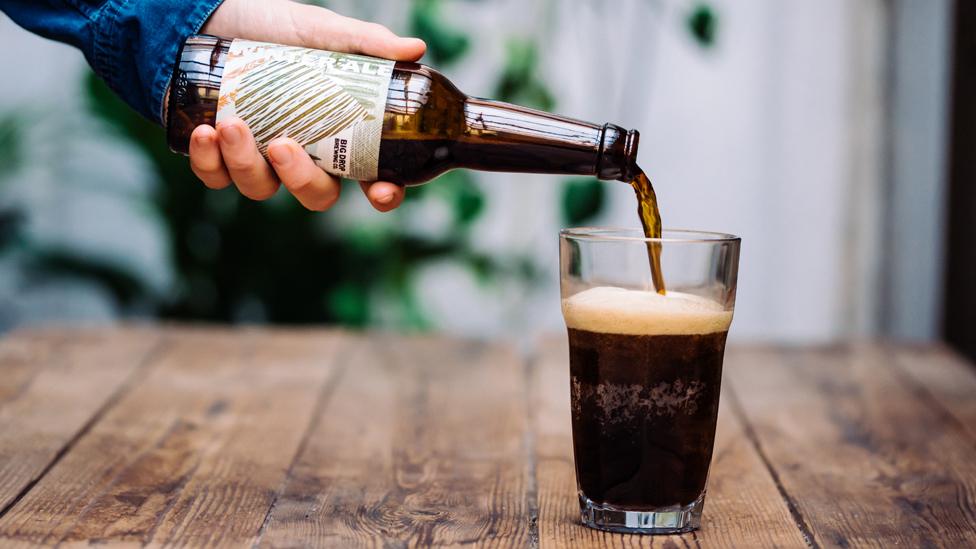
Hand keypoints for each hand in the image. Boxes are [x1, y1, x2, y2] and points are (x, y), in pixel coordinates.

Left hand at [188, 0, 425, 211]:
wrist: (215, 16)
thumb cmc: (276, 28)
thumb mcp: (322, 32)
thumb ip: (366, 43)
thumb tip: (415, 50)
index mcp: (338, 136)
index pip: (371, 178)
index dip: (382, 194)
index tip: (379, 192)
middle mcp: (303, 156)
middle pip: (316, 194)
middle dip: (301, 179)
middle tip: (284, 145)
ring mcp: (260, 161)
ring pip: (261, 189)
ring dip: (245, 163)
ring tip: (231, 125)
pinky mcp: (218, 157)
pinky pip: (216, 178)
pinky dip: (209, 162)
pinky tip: (205, 133)